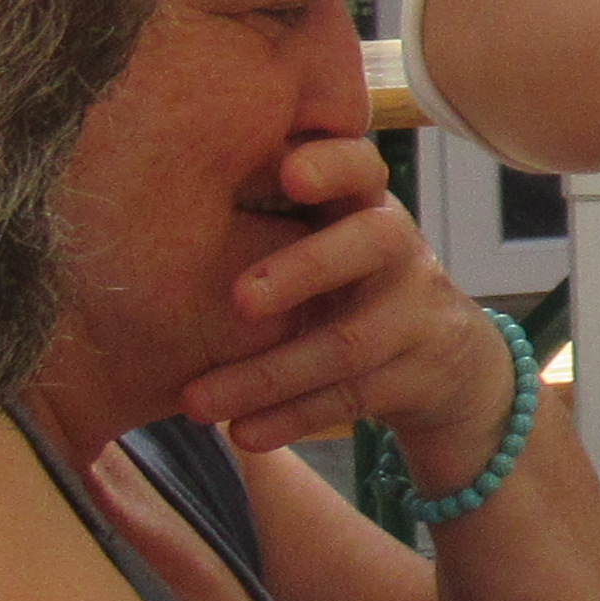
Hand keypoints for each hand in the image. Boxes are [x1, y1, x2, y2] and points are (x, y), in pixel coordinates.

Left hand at [177, 138, 522, 482]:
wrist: (444, 356)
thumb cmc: (351, 281)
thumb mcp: (328, 235)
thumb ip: (273, 214)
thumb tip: (155, 199)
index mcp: (364, 203)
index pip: (360, 165)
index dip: (331, 165)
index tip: (287, 174)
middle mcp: (400, 249)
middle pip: (371, 242)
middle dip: (304, 269)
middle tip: (238, 300)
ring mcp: (416, 312)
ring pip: (347, 343)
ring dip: (267, 376)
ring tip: (195, 403)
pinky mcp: (417, 374)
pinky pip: (350, 398)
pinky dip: (290, 418)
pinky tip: (242, 435)